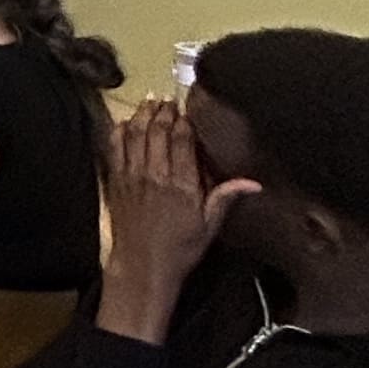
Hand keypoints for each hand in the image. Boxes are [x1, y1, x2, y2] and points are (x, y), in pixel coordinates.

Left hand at [98, 96, 255, 339]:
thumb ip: (226, 198)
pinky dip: (119, 132)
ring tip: (149, 102)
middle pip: (156, 131)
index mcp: (182, 185)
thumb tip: (253, 182)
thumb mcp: (209, 226)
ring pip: (134, 135)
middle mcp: (155, 175)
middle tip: (168, 100)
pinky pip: (114, 149)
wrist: (142, 267)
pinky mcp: (115, 182)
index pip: (181, 141)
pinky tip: (125, 122)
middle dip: (162, 112)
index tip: (187, 111)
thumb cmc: (180, 249)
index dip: (183, 121)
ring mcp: (132, 177)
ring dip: (141, 115)